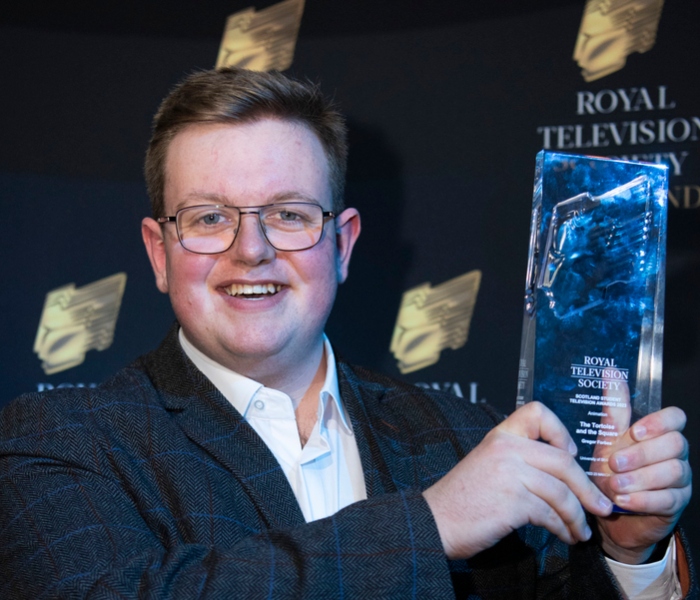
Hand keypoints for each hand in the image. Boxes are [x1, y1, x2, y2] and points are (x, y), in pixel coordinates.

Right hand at [423, 402, 612, 559]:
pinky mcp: (513, 501)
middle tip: (602, 508)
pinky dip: (563, 528)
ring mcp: (509, 473)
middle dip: (588, 489)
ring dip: (578, 517)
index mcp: (500, 435)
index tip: (570, 455)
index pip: (537, 412)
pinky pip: (550, 514)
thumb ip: (518, 460)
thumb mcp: (488, 465)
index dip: (561, 431)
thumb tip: (562, 473)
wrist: (435, 522)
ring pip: (562, 492)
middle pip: (563, 461)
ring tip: (581, 532)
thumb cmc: (463, 498)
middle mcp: (506, 448)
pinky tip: (565, 536)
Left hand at [593, 406, 690, 563]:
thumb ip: (614, 407)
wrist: (611, 506)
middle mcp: (676, 454)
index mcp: (661, 432)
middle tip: (613, 462)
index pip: (676, 418)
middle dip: (642, 454)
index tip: (634, 432)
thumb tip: (611, 371)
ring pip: (673, 472)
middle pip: (676, 445)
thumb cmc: (611, 467)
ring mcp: (680, 480)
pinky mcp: (676, 504)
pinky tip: (623, 499)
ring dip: (640, 478)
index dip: (659, 423)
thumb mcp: (609, 436)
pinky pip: (668, 500)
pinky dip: (643, 499)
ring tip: (614, 484)